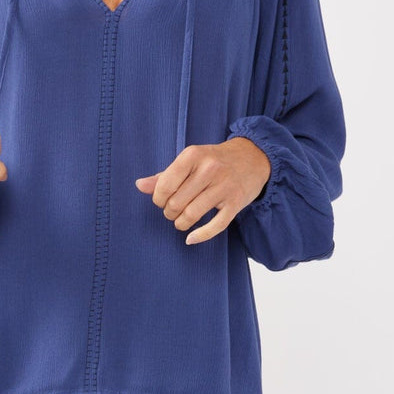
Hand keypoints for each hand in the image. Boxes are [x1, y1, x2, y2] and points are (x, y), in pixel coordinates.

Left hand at [134, 137, 270, 244]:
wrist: (254, 157)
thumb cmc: (214, 160)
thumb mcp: (189, 160)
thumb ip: (164, 175)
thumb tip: (139, 186)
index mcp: (193, 155)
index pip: (165, 185)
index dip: (158, 198)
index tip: (162, 200)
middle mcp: (209, 169)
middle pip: (177, 202)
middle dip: (169, 212)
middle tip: (172, 211)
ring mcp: (224, 186)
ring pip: (192, 214)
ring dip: (181, 223)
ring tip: (181, 221)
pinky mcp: (236, 203)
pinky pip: (215, 226)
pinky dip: (200, 236)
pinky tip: (190, 238)